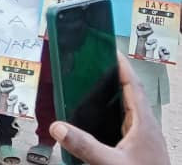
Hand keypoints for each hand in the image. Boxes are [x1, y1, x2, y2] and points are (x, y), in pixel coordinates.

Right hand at [49, 53, 168, 164]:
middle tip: (91, 67)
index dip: (121, 67)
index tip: (109, 50)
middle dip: (112, 79)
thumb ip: (84, 146)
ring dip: (110, 99)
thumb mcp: (111, 164)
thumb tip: (57, 126)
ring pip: (127, 112)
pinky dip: (108, 118)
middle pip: (130, 95)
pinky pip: (122, 126)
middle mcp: (145, 128)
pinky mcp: (137, 151)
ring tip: (88, 90)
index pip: (133, 86)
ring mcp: (143, 140)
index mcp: (143, 124)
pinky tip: (94, 124)